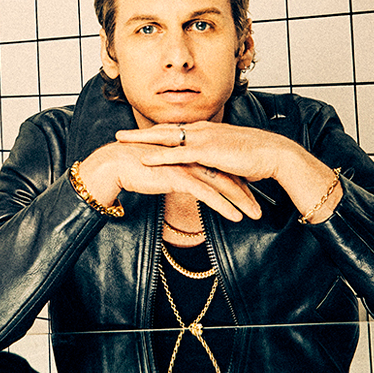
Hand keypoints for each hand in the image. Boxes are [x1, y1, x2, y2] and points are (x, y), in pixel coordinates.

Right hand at [78, 136, 261, 221]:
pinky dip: (224, 206)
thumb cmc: (134, 169)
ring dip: (241, 202)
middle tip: (258, 209)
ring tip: (254, 215)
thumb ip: (175, 176)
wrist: (115, 164)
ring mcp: (188, 167)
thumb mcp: (161, 172)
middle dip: (245, 194)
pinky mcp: (181, 178)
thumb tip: (181, 185)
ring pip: (222, 185)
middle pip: (226, 177)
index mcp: (190, 155)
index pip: (219, 170)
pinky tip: (236, 217)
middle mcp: (193, 159)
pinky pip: (208, 194)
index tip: (248, 198)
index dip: (235, 184)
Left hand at [119, 122, 305, 187]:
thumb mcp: (230, 158)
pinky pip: (178, 154)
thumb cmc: (257, 158)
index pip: (175, 130)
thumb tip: (208, 170)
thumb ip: (215, 161)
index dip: (154, 132)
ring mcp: (204, 138)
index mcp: (207, 131)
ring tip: (121, 142)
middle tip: (118, 135)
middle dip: (139, 132)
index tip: (137, 134)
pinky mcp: (208, 151)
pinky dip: (159, 156)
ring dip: (141, 140)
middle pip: (163, 130)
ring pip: (165, 138)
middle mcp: (202, 130)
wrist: (274, 154)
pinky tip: (144, 159)